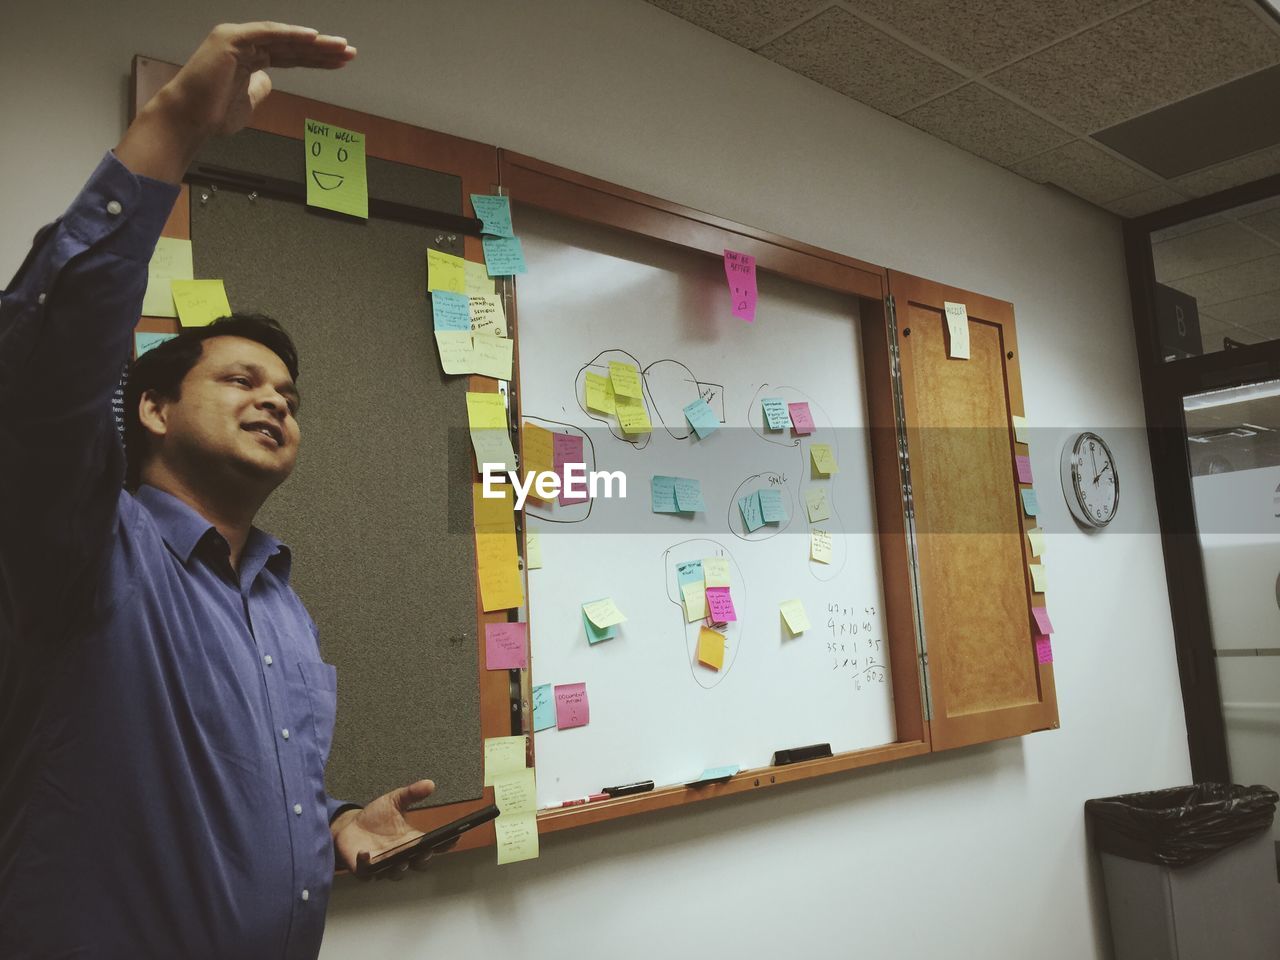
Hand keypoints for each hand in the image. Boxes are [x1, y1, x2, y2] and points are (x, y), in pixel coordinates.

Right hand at [117, 22, 355, 181]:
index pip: (290, 56)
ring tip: (340, 47)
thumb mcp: (248, 103)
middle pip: (292, 46)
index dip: (315, 59)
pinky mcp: (232, 39)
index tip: (340, 62)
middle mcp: (244, 44)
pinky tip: (313, 37)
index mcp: (248, 57)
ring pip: (284, 38)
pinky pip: (268, 33)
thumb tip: (270, 81)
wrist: (189, 120)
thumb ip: (260, 89)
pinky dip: (291, 34)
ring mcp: (238, 39)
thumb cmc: (213, 115)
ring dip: (315, 43)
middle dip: (322, 50)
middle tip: (349, 52)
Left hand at [334, 779, 452, 880]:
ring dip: (400, 867)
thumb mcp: (394, 800)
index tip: (454, 838)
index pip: (433, 845)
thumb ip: (412, 793)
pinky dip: (367, 864)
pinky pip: (368, 872)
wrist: (349, 826)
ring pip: (397, 873)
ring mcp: (384, 865)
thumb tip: (430, 783)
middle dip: (423, 858)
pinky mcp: (365, 869)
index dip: (445, 844)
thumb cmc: (375, 817)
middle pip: (419, 863)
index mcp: (412, 840)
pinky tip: (366, 854)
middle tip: (426, 850)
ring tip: (401, 859)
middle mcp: (402, 855)